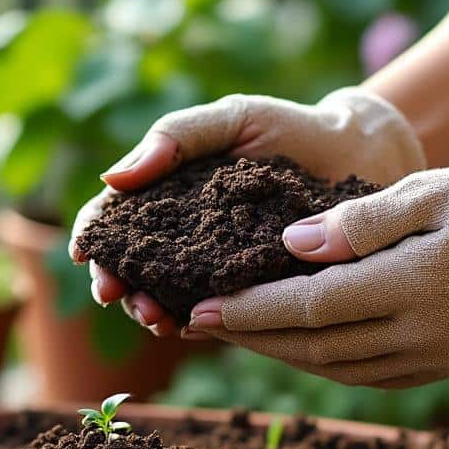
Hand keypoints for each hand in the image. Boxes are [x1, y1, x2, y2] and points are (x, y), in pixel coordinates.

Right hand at [68, 87, 424, 336]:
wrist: (361, 154)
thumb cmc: (292, 128)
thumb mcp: (232, 120)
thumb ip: (177, 137)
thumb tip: (112, 180)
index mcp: (171, 196)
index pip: (117, 222)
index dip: (95, 239)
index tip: (87, 257)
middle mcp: (189, 238)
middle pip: (136, 270)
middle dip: (121, 288)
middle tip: (121, 298)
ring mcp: (220, 270)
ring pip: (171, 300)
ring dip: (153, 314)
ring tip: (157, 319)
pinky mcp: (258, 294)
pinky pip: (223, 317)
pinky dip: (203, 326)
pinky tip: (195, 328)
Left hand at [184, 166, 448, 386]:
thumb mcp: (429, 192)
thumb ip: (358, 220)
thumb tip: (289, 245)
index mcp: (413, 288)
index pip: (311, 308)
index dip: (252, 311)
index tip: (203, 307)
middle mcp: (418, 337)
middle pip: (312, 347)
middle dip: (250, 337)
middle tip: (197, 322)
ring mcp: (428, 360)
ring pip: (332, 368)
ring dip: (276, 354)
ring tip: (232, 331)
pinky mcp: (433, 368)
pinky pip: (360, 376)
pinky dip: (316, 362)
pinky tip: (286, 343)